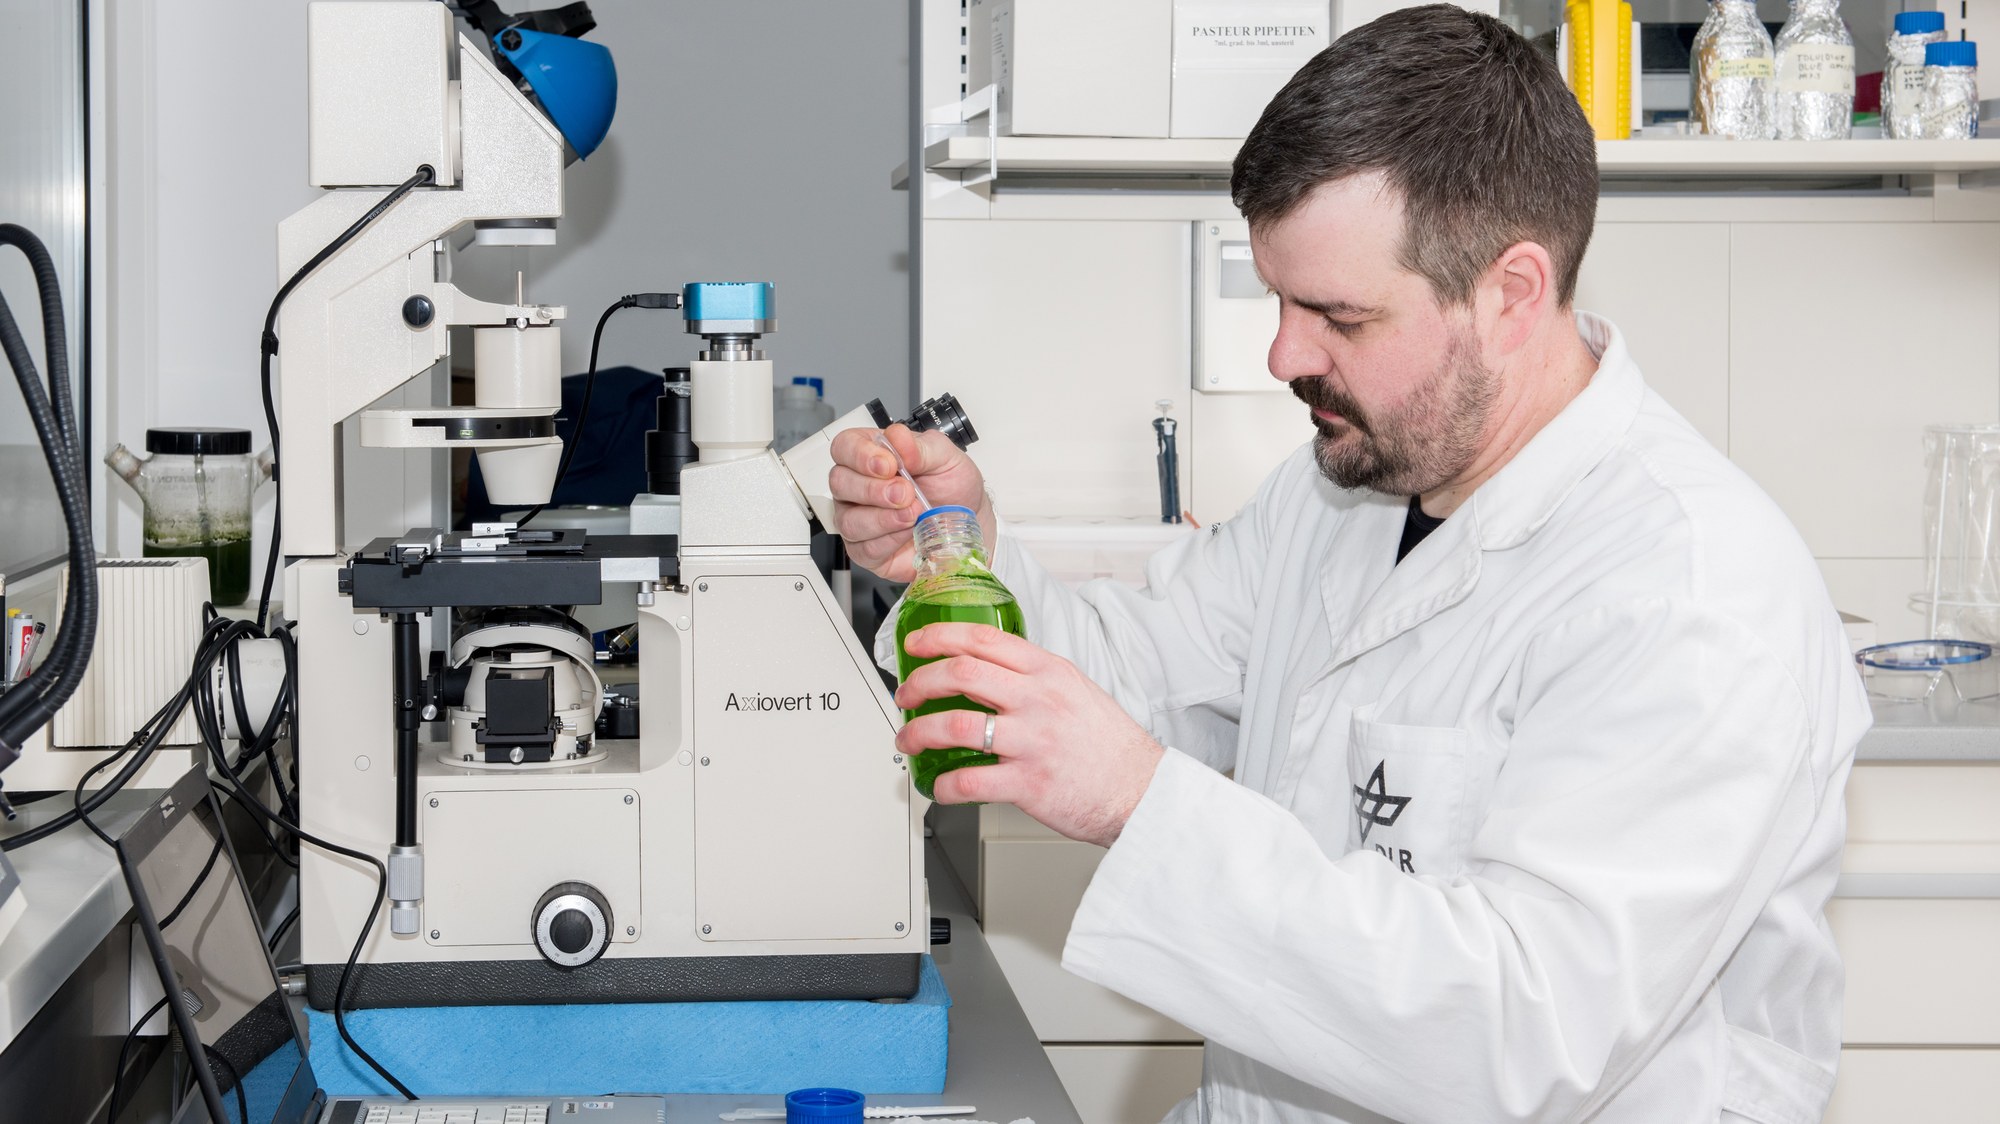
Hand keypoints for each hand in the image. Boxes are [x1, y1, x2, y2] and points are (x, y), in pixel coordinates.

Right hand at [828, 423, 992, 581]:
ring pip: (848, 520)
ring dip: (882, 518)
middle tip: (906, 492)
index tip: (889, 465)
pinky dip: (889, 541)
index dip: (860, 455)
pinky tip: (908, 532)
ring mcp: (859, 519)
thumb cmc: (953, 487)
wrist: (968, 523)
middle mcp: (859, 486)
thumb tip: (898, 438)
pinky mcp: (867, 551)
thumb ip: (922, 447)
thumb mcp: (946, 458)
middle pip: (839, 483)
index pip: (844, 447)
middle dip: (873, 489)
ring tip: (913, 514)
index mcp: (872, 454)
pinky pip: (863, 549)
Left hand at [893, 622, 1164, 846]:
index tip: (916, 643)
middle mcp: (1038, 700)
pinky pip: (970, 781)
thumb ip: (1034, 678)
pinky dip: (944, 785)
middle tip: (906, 694)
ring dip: (919, 733)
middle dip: (919, 682)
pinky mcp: (1028, 783)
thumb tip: (987, 672)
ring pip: (956, 725)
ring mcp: (1032, 741)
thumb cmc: (1109, 746)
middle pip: (960, 674)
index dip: (938, 637)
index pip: (983, 639)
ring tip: (909, 741)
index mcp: (1048, 672)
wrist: (1140, 790)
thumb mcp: (1076, 690)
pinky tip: (940, 786)